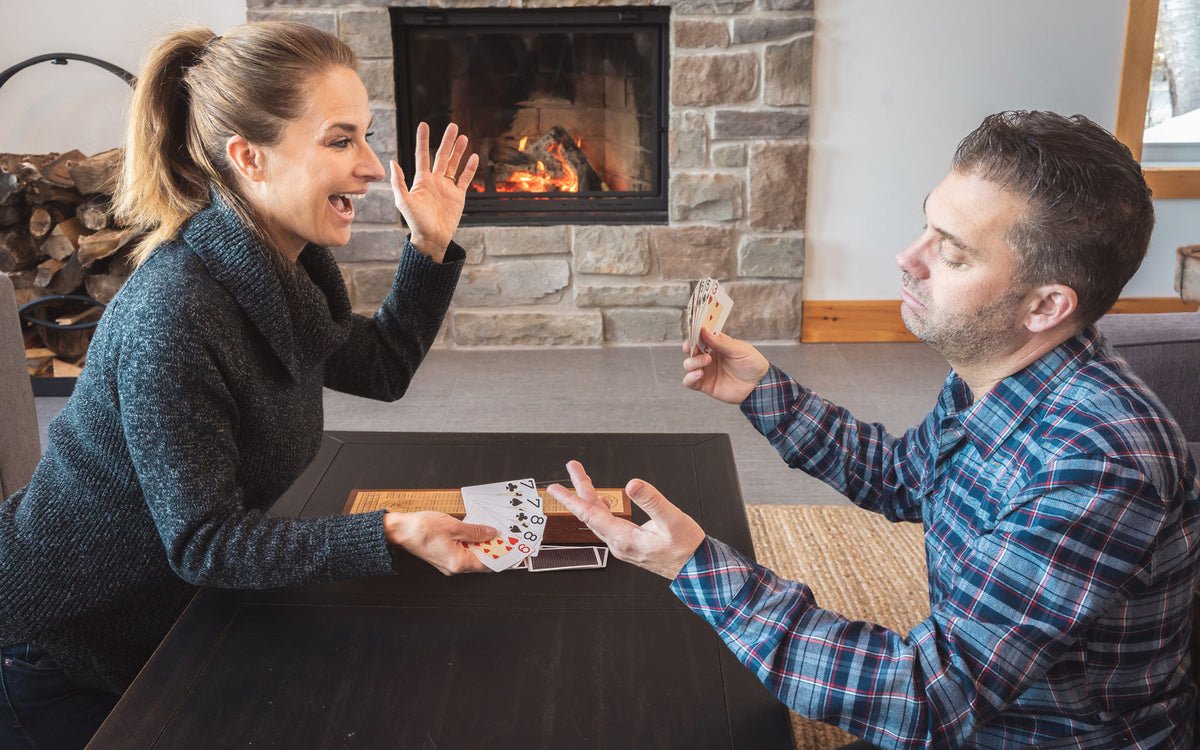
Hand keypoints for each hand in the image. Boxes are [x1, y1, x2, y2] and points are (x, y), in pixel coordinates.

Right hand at [384, 511, 496, 574]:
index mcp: (459, 563)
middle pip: (480, 559)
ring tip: (487, 529)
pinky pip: (462, 552)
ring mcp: (448, 563)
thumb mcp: (454, 526)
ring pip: (471, 555)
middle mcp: (454, 567)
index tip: (510, 546)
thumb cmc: (421, 529)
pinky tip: (472, 531)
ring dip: (480, 543)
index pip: (488, 564)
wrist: (399, 530)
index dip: (500, 554)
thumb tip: (491, 534)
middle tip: (501, 533)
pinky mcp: (443, 557)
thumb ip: (475, 531)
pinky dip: (469, 543)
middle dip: (491, 546)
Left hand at [390, 122, 479, 261]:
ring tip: (463, 137)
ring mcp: (447, 187)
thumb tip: (392, 162)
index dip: (423, 140)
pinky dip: (470, 169)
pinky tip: (474, 157)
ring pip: (454, 164)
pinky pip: (465, 179)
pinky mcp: (458, 196)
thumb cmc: (415, 222)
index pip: (423, 155)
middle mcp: (435, 181)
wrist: (431, 238)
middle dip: (447, 141)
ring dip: (459, 151)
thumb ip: (399, 182)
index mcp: (421, 180)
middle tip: (453, 126)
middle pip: (442, 156)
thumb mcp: (403, 201)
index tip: (424, 124)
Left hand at [546, 460, 705, 579]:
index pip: (590, 515)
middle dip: (580, 489)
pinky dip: (602, 508)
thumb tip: (632, 484)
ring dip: (590, 497)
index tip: (556, 488)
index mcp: (624, 539)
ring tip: (583, 478)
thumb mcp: (673, 520)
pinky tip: (602, 500)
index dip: (571, 499)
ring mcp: (624, 545)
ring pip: (599, 518)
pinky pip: (608, 524)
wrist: (697, 570)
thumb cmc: (687, 548)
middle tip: (573, 467)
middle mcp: (619, 544)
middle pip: (592, 513)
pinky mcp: (630, 544)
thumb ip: (652, 500)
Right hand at [681, 327, 770, 403]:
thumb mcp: (738, 349)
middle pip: (691, 350)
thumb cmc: (752, 364)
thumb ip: (720, 342)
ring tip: (706, 361)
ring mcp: (706, 371)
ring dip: (693, 361)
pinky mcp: (705, 385)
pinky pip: (689, 381)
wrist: (759, 385)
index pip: (700, 337)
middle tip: (696, 347)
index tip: (693, 331)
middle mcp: (709, 357)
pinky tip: (699, 374)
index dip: (694, 334)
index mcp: (717, 345)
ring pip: (688, 364)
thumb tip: (704, 331)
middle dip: (690, 347)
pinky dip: (690, 377)